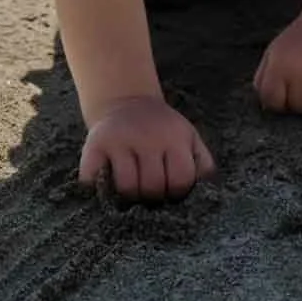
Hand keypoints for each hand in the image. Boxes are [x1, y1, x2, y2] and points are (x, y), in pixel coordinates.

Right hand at [79, 96, 215, 201]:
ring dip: (129, 199)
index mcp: (174, 137)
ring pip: (126, 189)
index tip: (170, 193)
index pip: (181, 180)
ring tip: (132, 194)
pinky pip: (94, 181)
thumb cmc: (163, 129)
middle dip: (153, 199)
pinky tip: (107, 187)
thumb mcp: (189, 138)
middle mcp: (145, 137)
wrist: (126, 101)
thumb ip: (203, 165)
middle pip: (153, 188)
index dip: (176, 194)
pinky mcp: (93, 145)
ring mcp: (118, 140)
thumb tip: (208, 195)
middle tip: (150, 195)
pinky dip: (100, 191)